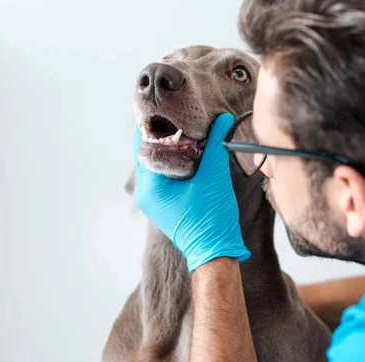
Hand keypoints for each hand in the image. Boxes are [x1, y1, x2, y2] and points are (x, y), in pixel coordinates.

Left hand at [133, 113, 250, 271]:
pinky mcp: (165, 205)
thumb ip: (216, 145)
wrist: (216, 251)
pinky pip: (163, 176)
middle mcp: (146, 193)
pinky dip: (172, 163)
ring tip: (184, 132)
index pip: (141, 144)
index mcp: (150, 186)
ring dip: (167, 149)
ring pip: (155, 164)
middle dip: (161, 134)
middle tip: (177, 116)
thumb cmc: (212, 219)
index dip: (151, 123)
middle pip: (146, 153)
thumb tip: (222, 119)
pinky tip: (188, 154)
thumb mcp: (214, 178)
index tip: (163, 107)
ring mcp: (154, 201)